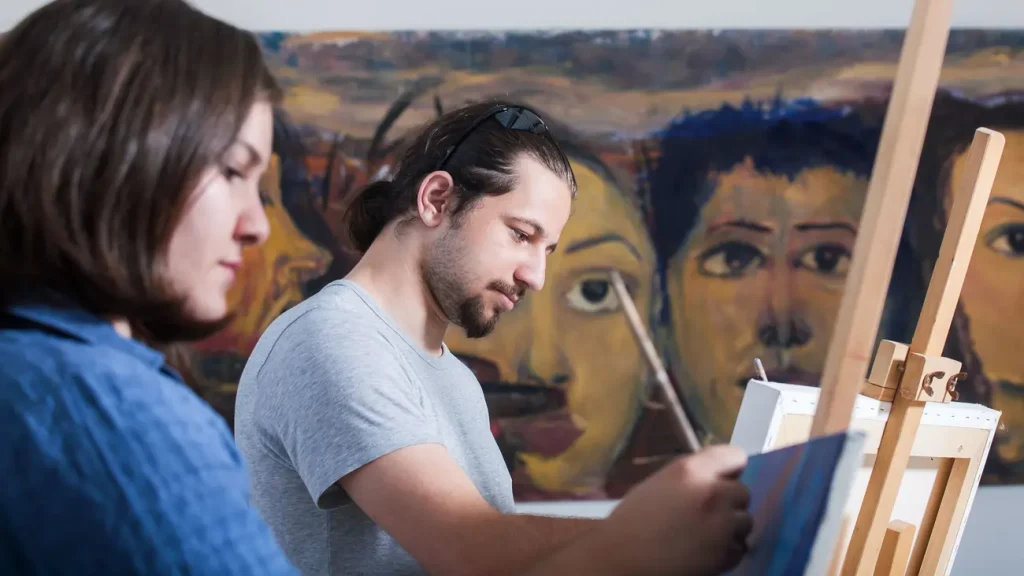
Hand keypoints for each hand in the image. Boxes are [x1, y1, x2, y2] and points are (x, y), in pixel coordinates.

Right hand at [596, 444, 753, 575]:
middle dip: (729, 502)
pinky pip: (739, 547)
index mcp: (691, 470)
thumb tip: (718, 478)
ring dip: (731, 527)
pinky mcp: (725, 554)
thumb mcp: (660, 482)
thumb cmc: (633, 519)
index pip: (735, 456)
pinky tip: (705, 551)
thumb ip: (692, 475)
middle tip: (708, 513)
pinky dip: (727, 550)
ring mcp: (722, 525)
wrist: (622, 557)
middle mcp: (712, 493)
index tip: (722, 479)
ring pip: (745, 521)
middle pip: (743, 492)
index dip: (730, 469)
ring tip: (707, 534)